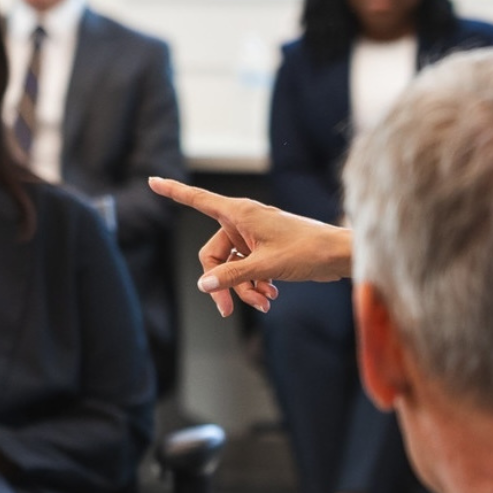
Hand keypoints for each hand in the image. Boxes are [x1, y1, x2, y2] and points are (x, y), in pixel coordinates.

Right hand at [148, 177, 354, 316]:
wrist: (339, 256)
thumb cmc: (307, 252)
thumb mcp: (265, 266)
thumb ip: (232, 275)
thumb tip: (203, 285)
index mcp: (239, 213)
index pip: (197, 200)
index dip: (174, 192)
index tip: (152, 181)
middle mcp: (244, 221)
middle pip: (214, 254)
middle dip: (221, 283)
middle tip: (226, 311)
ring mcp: (256, 236)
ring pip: (233, 266)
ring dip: (244, 288)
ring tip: (264, 303)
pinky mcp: (267, 249)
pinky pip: (249, 268)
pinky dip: (256, 284)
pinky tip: (270, 298)